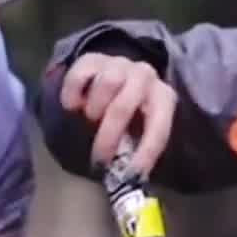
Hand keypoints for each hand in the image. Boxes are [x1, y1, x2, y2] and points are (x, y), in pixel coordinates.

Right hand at [59, 51, 177, 174]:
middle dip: (108, 137)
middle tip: (98, 159)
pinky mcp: (93, 58)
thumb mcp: (139, 132)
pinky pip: (79, 73)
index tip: (131, 174)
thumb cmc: (130, 116)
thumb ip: (134, 150)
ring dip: (94, 109)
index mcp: (163, 98)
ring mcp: (119, 64)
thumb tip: (127, 179)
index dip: (146, 152)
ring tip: (91, 120)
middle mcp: (145, 76)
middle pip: (124, 106)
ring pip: (106, 84)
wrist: (117, 79)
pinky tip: (74, 107)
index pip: (158, 127)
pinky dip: (73, 93)